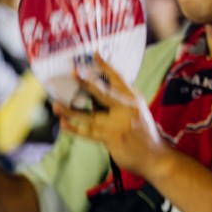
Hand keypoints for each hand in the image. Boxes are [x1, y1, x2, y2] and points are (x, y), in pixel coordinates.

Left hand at [52, 53, 172, 179]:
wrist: (155, 156)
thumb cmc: (142, 132)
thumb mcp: (136, 111)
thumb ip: (118, 102)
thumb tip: (93, 93)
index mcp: (133, 99)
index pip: (118, 78)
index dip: (106, 66)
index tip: (94, 54)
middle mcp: (127, 108)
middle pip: (103, 93)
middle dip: (87, 83)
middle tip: (73, 73)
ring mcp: (119, 124)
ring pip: (90, 115)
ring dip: (71, 111)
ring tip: (56, 106)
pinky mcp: (113, 138)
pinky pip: (89, 133)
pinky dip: (75, 129)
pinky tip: (63, 124)